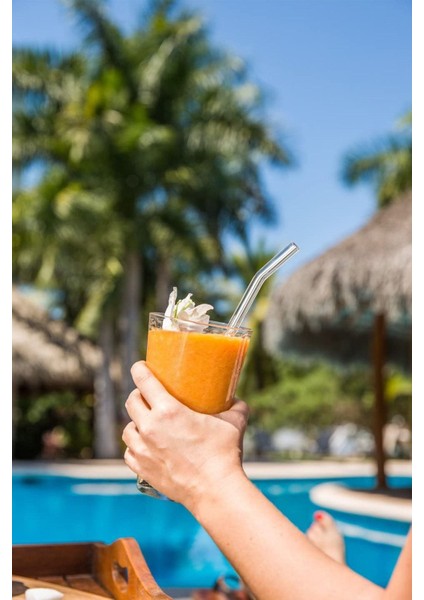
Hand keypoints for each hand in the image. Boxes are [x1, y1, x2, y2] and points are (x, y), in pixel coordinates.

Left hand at [122, 361, 248, 507]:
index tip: (139, 367)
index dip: (139, 370)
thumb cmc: (224, 454)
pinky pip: (129, 452)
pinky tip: (144, 446)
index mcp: (169, 410)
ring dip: (135, 422)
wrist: (215, 490)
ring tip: (146, 423)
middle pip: (132, 402)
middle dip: (138, 395)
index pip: (144, 381)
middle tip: (148, 396)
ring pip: (128, 428)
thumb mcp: (234, 423)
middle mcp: (151, 427)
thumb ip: (235, 407)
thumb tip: (237, 400)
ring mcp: (143, 449)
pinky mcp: (142, 469)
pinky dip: (135, 447)